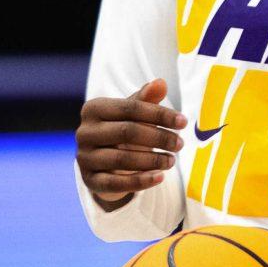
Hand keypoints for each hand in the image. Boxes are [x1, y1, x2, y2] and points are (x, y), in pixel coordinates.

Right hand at [76, 79, 183, 209]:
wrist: (104, 163)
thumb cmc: (123, 131)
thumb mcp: (133, 114)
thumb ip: (146, 99)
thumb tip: (161, 83)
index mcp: (93, 109)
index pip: (130, 108)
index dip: (159, 114)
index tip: (183, 122)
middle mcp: (84, 132)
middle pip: (127, 132)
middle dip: (158, 138)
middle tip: (180, 144)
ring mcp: (84, 157)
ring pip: (122, 159)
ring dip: (152, 160)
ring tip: (171, 160)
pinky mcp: (90, 180)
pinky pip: (116, 183)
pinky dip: (141, 181)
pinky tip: (160, 177)